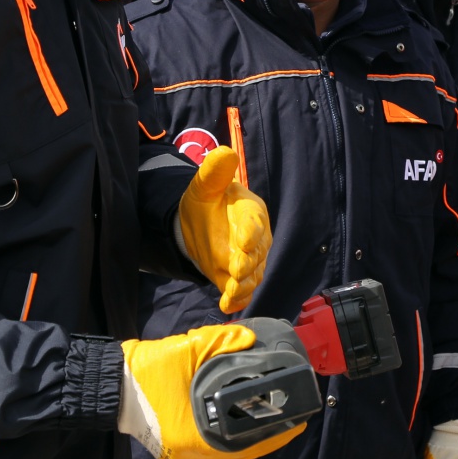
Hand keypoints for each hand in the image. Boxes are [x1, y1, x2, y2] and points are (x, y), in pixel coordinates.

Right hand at [119, 324, 306, 458]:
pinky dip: (233, 433)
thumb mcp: (185, 349)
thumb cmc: (147, 370)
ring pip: (228, 449)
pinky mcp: (177, 445)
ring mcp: (182, 451)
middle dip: (267, 435)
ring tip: (276, 419)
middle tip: (292, 419)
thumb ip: (220, 342)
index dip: (274, 434)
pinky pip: (214, 443)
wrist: (112, 383)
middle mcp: (191, 451)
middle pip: (240, 450)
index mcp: (194, 434)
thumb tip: (250, 338)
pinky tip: (246, 420)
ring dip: (252, 436)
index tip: (296, 422)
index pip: (245, 443)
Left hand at [176, 147, 271, 312]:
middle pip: (256, 253)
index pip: (254, 222)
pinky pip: (243, 290)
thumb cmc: (207, 201)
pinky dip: (237, 300)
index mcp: (251, 211)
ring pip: (252, 275)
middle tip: (236, 271)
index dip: (250, 232)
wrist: (200, 225)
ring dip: (243, 286)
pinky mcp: (238, 278)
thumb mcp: (204, 185)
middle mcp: (256, 238)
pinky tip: (227, 306)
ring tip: (230, 295)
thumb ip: (214, 172)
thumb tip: (224, 152)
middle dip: (247, 263)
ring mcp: (249, 260)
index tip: (244, 242)